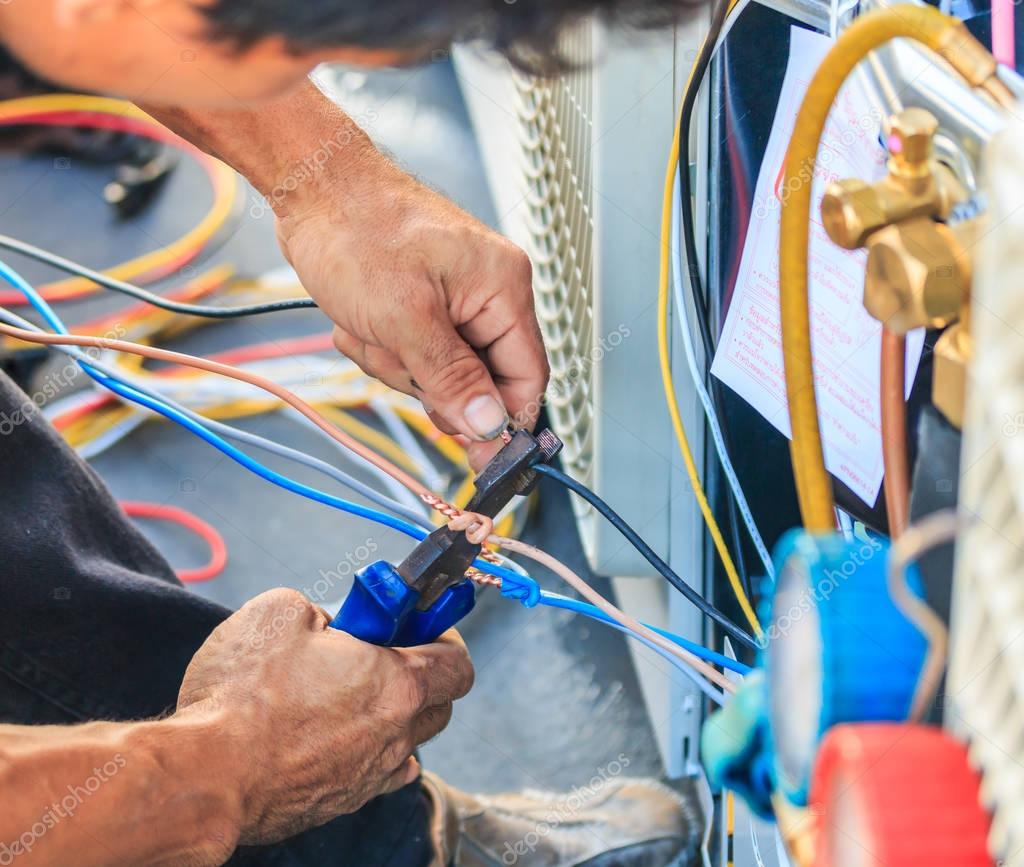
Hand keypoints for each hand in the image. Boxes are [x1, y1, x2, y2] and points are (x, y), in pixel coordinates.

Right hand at [175, 588, 473, 845]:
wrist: (205, 776)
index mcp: (397, 684)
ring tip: (344, 692)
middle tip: (378, 651)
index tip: (418, 623)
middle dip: (420, 673)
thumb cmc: (243, 693)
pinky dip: (368, 750)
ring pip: (406, 741)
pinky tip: (333, 732)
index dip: (444, 636)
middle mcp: (395, 735)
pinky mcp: (339, 802)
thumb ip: (322, 609)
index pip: (458, 665)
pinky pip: (376, 773)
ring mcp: (369, 776)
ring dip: (391, 713)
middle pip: (439, 705)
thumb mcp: (280, 611)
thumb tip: (328, 623)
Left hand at [275, 151, 549, 467]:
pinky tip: (359, 316)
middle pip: (477, 380)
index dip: (502, 420)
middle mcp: (487, 294)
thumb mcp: (405, 317)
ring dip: (394, 361)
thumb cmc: (358, 230)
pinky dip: (380, 345)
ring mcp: (453, 299)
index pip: (527, 377)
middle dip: (426, 378)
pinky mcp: (421, 303)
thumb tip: (490, 426)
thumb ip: (453, 377)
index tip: (478, 456)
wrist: (311, 186)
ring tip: (368, 323)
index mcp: (503, 289)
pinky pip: (410, 354)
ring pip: (436, 372)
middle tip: (394, 351)